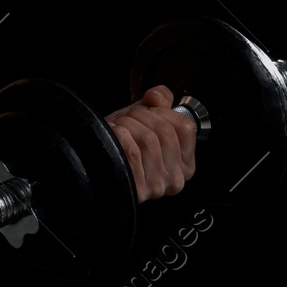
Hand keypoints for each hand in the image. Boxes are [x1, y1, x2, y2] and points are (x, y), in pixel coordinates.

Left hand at [104, 86, 195, 201]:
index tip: (149, 111)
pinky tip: (113, 134)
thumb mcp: (146, 118)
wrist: (100, 164)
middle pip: (164, 131)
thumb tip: (157, 96)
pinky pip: (131, 152)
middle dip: (140, 115)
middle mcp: (176, 178)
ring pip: (148, 139)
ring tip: (118, 126)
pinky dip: (119, 136)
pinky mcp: (139, 190)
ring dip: (127, 124)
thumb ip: (160, 101)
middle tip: (127, 117)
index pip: (186, 127)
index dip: (164, 111)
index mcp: (185, 163)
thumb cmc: (125, 142)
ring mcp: (158, 186)